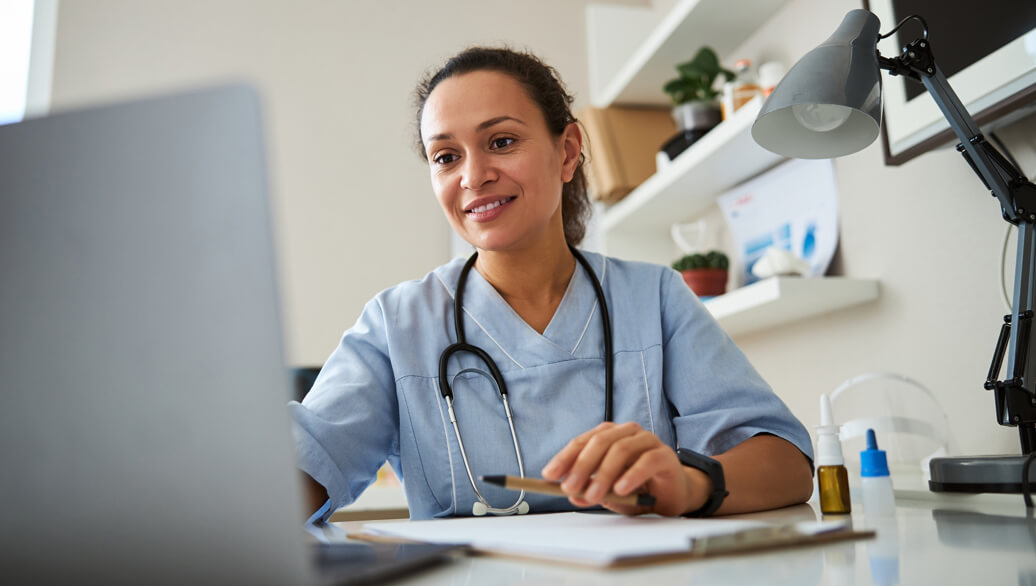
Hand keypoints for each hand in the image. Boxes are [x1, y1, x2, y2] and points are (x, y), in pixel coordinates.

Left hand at [540, 421, 711, 515]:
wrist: (672, 494)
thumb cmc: (637, 488)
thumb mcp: (608, 493)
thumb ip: (590, 491)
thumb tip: (572, 495)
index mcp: (608, 435)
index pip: (582, 442)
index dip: (564, 458)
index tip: (549, 475)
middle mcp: (626, 433)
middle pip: (599, 442)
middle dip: (581, 466)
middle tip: (569, 487)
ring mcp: (647, 441)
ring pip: (621, 450)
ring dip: (604, 474)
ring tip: (593, 494)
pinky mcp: (664, 455)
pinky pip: (646, 461)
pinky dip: (631, 475)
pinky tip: (621, 489)